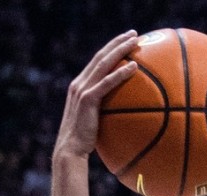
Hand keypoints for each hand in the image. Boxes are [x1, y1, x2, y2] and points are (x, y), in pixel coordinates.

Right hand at [53, 31, 139, 158]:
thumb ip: (104, 111)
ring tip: (136, 41)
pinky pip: (107, 82)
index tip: (125, 40)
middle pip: (100, 56)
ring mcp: (81, 90)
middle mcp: (79, 83)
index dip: (111, 48)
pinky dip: (120, 73)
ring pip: (103, 64)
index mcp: (80, 85)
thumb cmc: (85, 141)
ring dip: (120, 50)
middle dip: (117, 42)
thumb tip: (124, 112)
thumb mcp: (95, 121)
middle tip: (134, 33)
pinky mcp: (87, 100)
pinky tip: (134, 66)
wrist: (70, 150)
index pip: (97, 61)